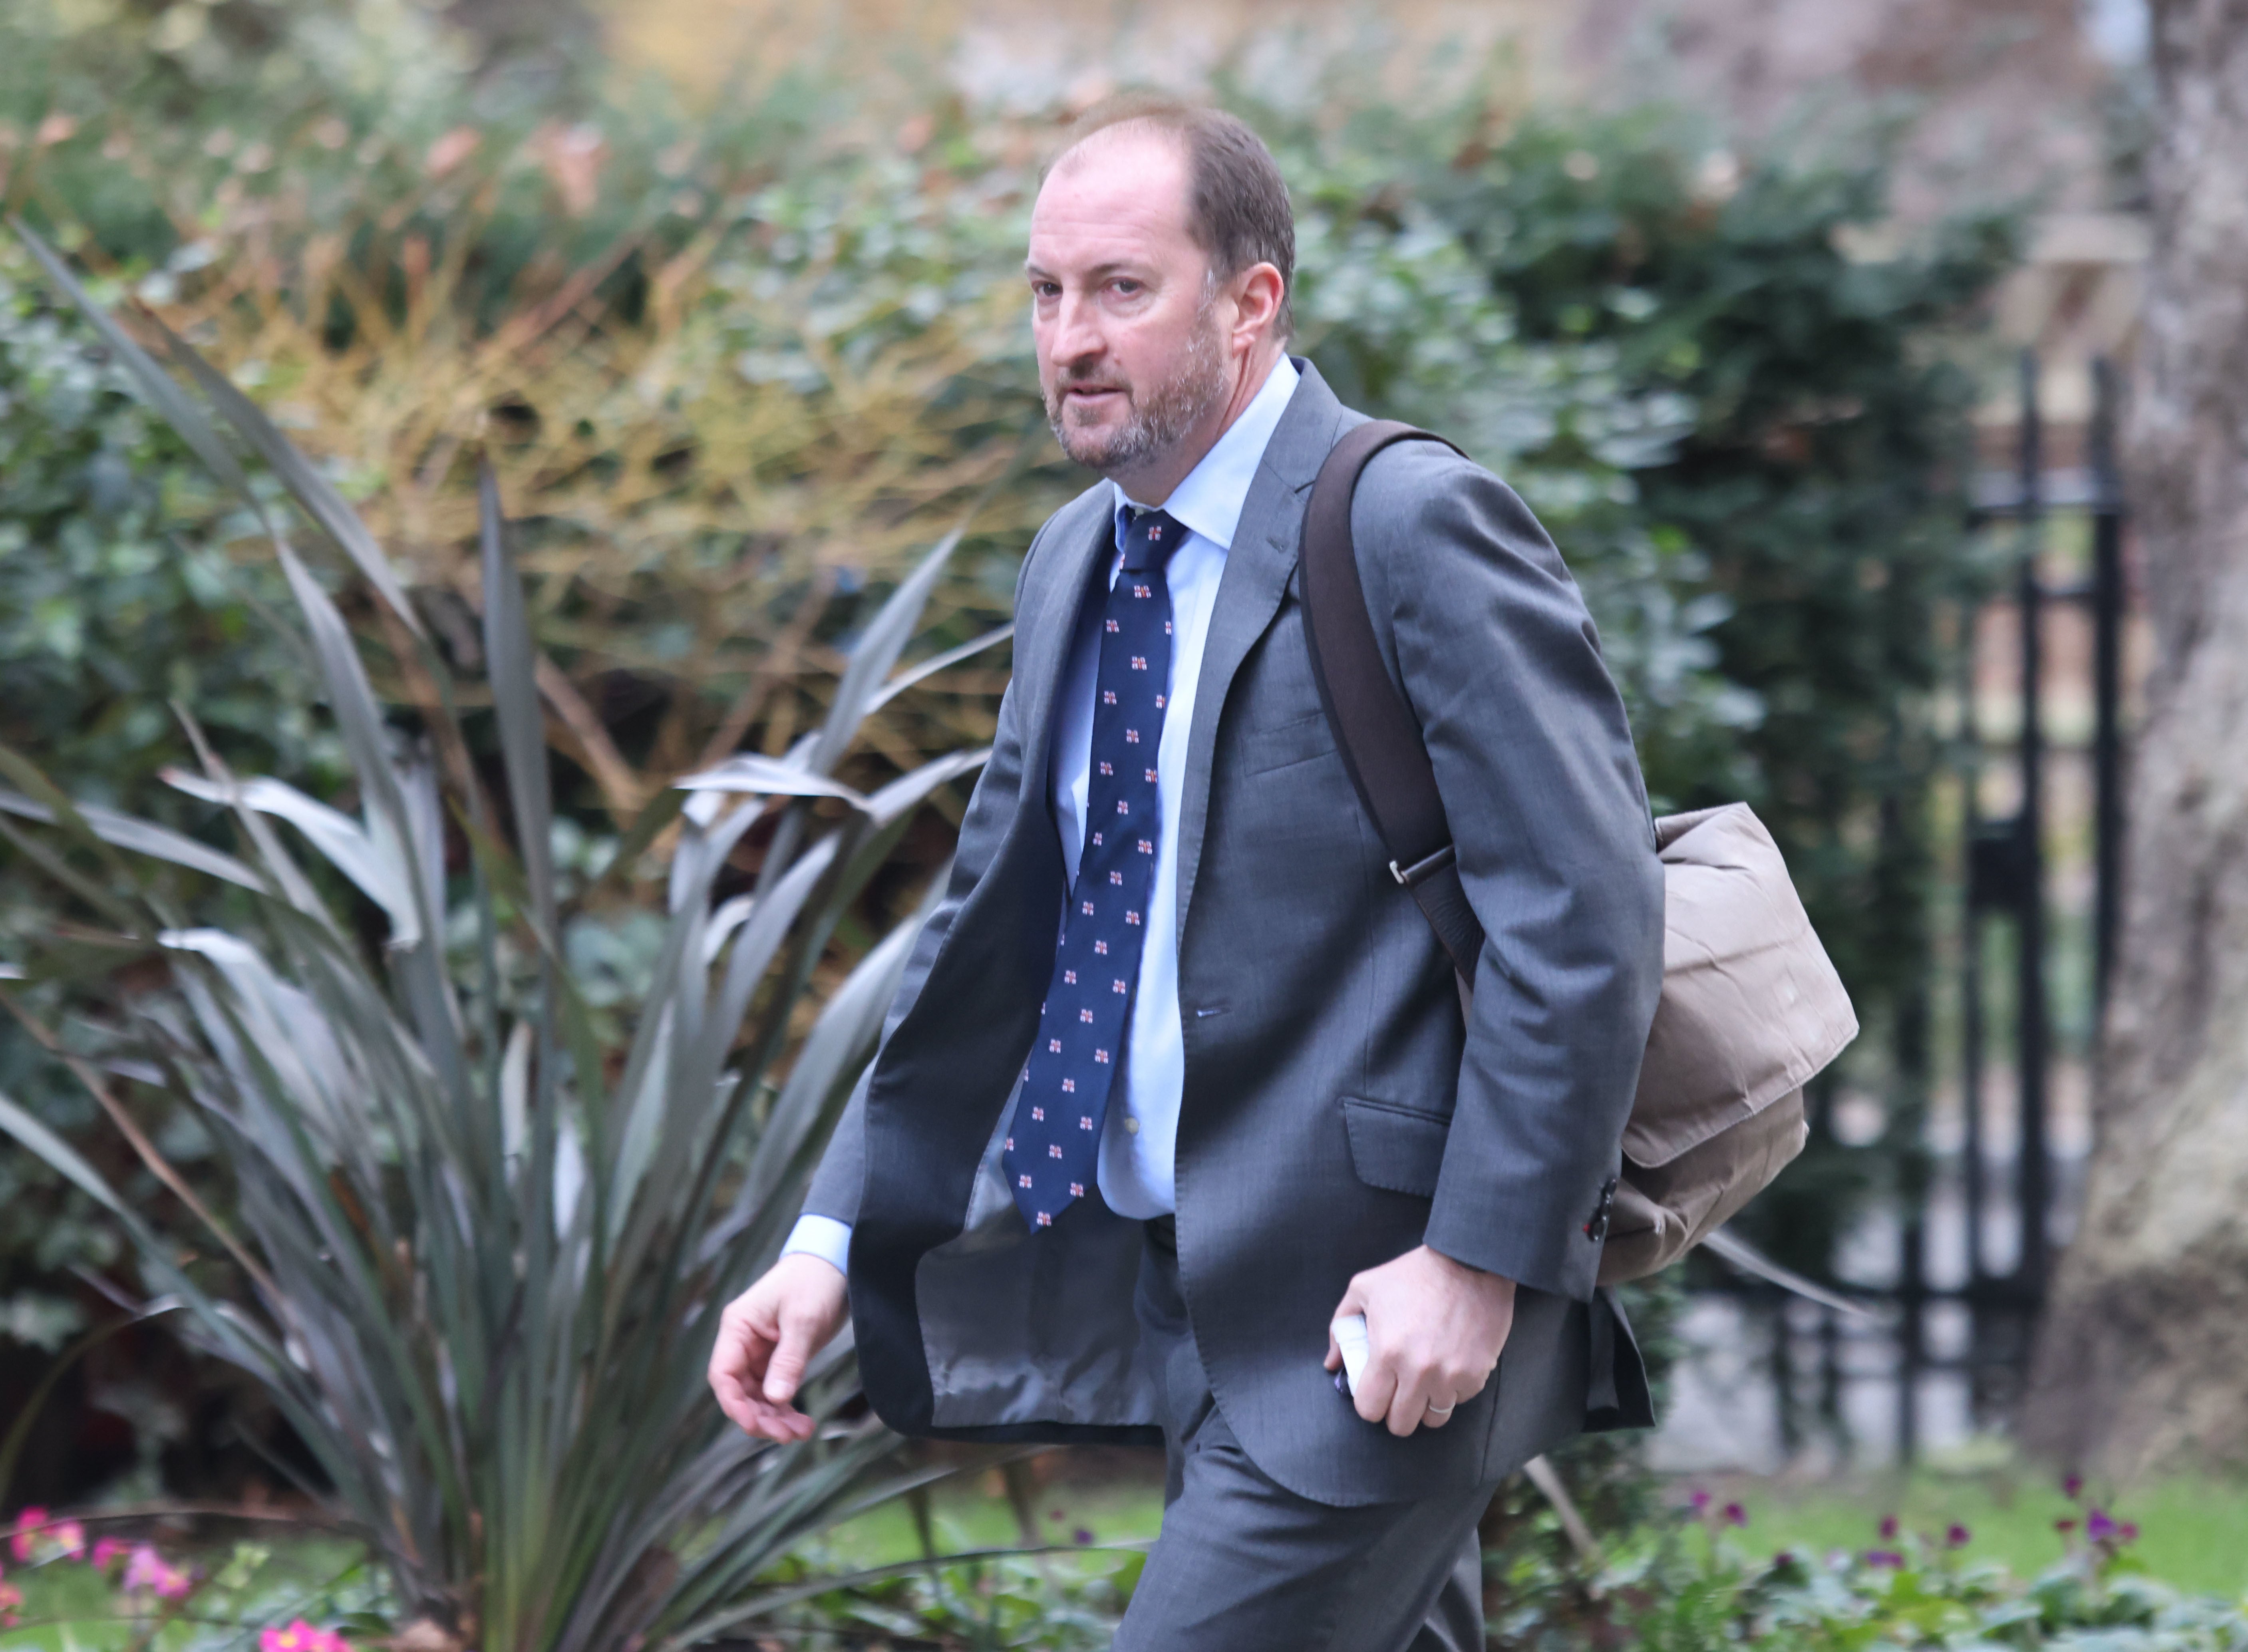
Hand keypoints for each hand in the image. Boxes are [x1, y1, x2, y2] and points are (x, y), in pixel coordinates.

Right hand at [708, 1252, 849, 1442]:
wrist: (835, 1262)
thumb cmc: (814, 1280)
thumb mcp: (803, 1320)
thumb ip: (789, 1360)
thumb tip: (775, 1399)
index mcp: (738, 1327)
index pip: (723, 1375)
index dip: (734, 1405)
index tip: (754, 1425)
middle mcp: (744, 1342)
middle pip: (739, 1392)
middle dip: (760, 1417)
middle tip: (786, 1435)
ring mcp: (760, 1351)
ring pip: (757, 1396)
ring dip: (775, 1418)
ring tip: (801, 1432)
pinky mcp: (779, 1357)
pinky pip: (775, 1390)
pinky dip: (786, 1409)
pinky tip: (803, 1423)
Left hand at [1324, 1244, 1515, 1436]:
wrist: (1469, 1261)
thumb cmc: (1413, 1274)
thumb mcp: (1365, 1288)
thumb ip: (1341, 1326)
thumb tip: (1331, 1363)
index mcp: (1386, 1352)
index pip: (1369, 1409)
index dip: (1368, 1404)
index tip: (1374, 1392)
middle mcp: (1418, 1372)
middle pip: (1400, 1424)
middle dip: (1395, 1411)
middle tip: (1398, 1391)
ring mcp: (1450, 1376)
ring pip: (1433, 1419)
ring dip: (1425, 1405)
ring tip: (1424, 1382)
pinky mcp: (1476, 1374)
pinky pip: (1460, 1400)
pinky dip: (1453, 1391)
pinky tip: (1449, 1367)